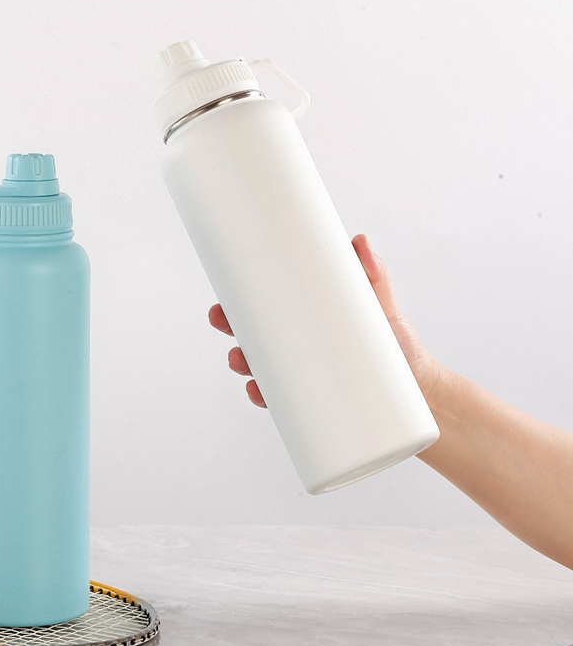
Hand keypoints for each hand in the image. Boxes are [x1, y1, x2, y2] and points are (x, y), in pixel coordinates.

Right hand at [209, 234, 442, 406]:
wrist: (422, 392)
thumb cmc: (399, 348)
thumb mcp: (383, 309)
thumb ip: (373, 277)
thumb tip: (360, 242)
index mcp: (308, 323)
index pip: (264, 310)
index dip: (237, 304)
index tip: (223, 297)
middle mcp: (300, 349)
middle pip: (253, 337)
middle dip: (231, 329)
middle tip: (224, 321)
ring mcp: (304, 376)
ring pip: (260, 368)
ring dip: (243, 363)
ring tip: (242, 360)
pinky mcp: (312, 402)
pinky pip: (279, 400)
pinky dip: (264, 396)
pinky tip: (258, 391)